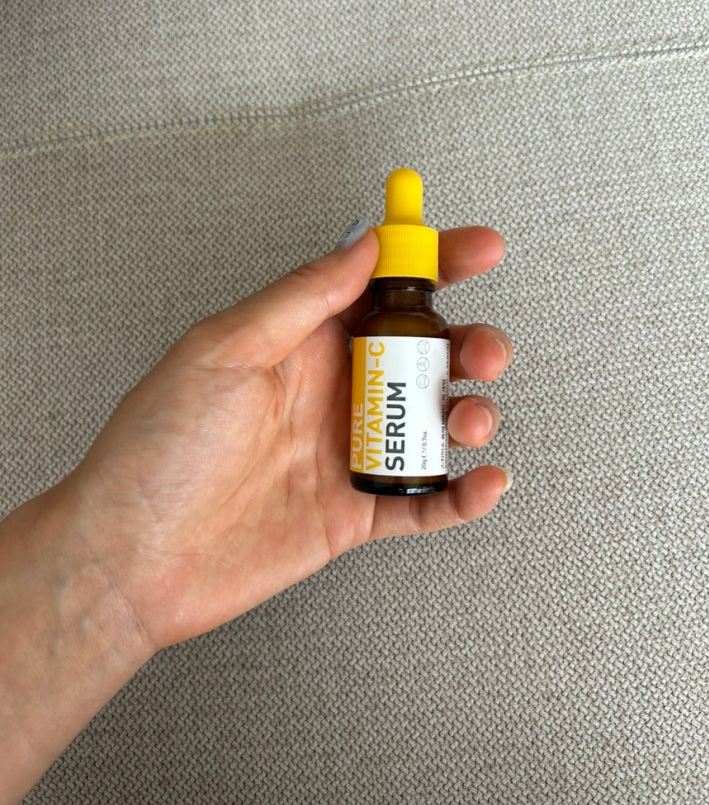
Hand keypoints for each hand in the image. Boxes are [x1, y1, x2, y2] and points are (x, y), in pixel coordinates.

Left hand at [60, 224, 512, 653]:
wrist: (128, 558)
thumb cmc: (154, 451)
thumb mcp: (222, 351)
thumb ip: (300, 298)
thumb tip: (363, 246)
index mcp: (301, 343)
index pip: (381, 288)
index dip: (435, 261)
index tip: (477, 249)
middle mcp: (331, 393)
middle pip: (426, 355)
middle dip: (469, 344)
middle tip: (480, 352)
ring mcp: (346, 453)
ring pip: (435, 423)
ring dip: (472, 414)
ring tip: (468, 420)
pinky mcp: (353, 513)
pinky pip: (425, 502)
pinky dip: (464, 495)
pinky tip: (483, 482)